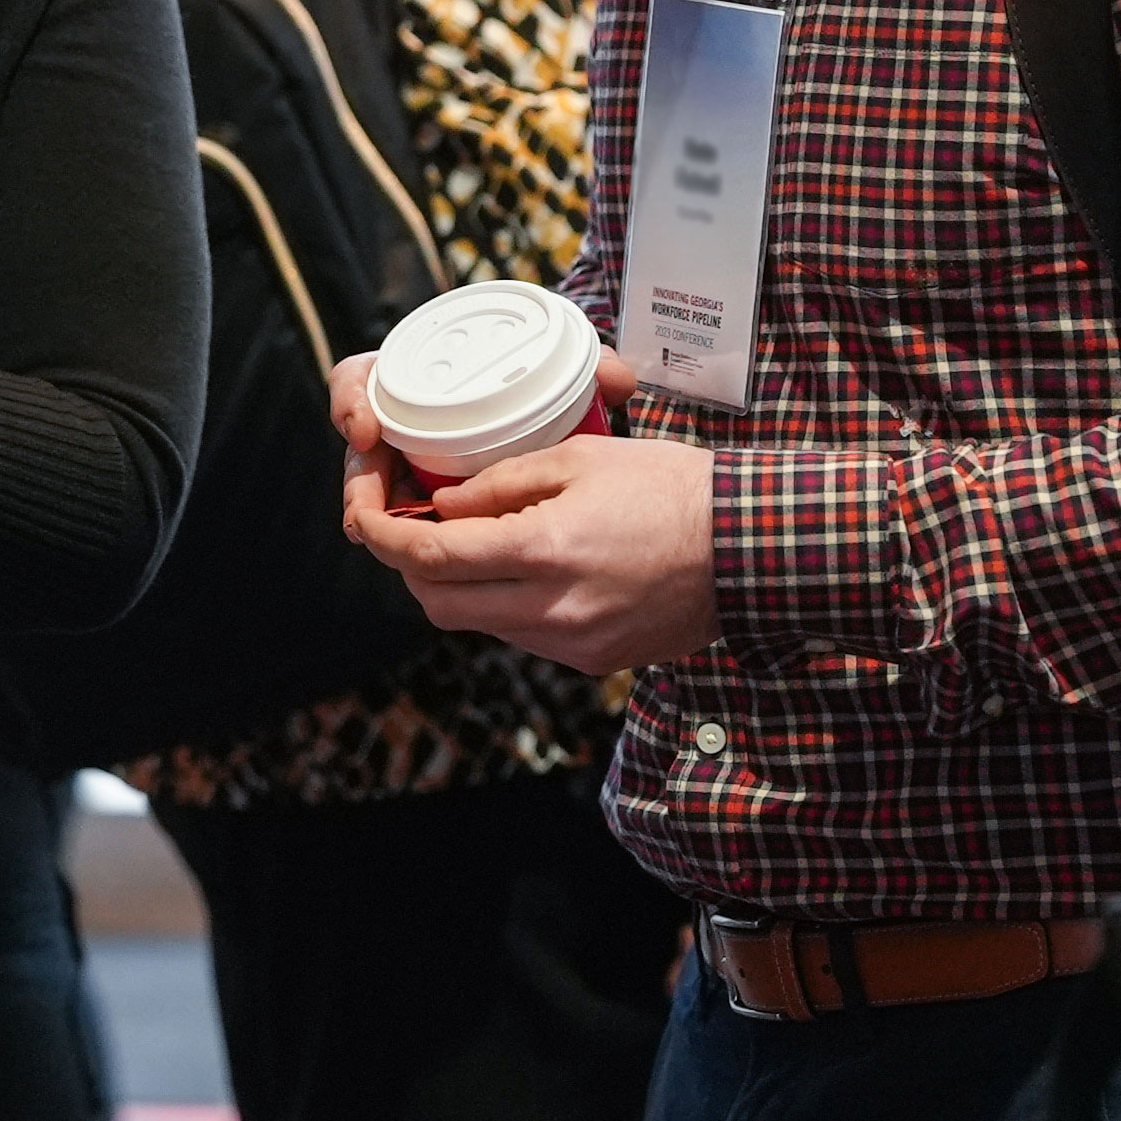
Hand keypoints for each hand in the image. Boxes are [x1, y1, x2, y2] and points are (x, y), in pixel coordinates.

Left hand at [336, 353, 717, 671]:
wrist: (752, 548)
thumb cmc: (674, 488)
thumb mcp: (582, 458)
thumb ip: (501, 483)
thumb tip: (442, 505)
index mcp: (543, 550)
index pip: (429, 558)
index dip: (384, 536)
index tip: (368, 515)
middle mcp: (551, 610)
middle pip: (439, 606)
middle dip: (413, 569)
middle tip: (415, 527)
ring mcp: (573, 644)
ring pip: (480, 625)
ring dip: (463, 587)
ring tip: (480, 540)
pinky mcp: (594, 661)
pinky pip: (525, 636)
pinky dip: (508, 605)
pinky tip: (532, 567)